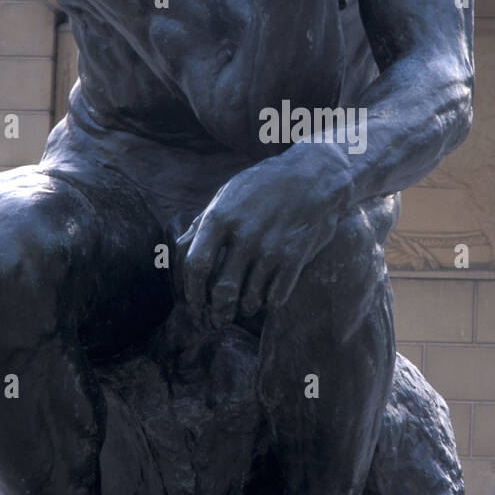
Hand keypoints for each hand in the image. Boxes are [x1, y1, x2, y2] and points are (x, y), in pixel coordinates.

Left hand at [175, 159, 341, 328]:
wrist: (314, 175)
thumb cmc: (265, 183)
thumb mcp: (228, 193)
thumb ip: (202, 222)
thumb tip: (179, 246)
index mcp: (221, 217)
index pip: (196, 265)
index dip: (192, 291)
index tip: (195, 302)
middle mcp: (244, 235)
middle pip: (222, 290)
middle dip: (218, 311)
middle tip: (218, 319)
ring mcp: (271, 248)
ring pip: (251, 298)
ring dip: (245, 308)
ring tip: (245, 307)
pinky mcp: (295, 257)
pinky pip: (277, 296)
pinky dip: (270, 302)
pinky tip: (268, 298)